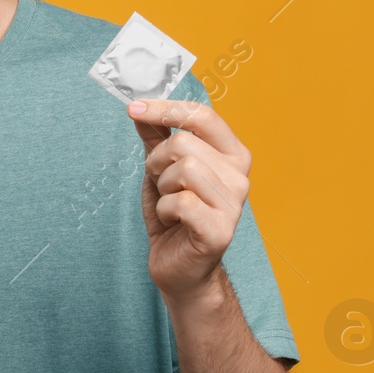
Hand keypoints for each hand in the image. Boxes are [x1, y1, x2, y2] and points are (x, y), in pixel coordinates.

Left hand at [126, 97, 251, 300]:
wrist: (179, 265)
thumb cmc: (174, 215)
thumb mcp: (161, 169)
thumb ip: (155, 137)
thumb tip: (140, 107)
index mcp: (232, 155)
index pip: (203, 116)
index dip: (165, 109)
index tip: (134, 109)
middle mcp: (240, 176)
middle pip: (184, 145)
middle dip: (157, 162)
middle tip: (160, 182)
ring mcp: (234, 204)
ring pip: (183, 171)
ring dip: (162, 187)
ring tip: (169, 203)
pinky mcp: (221, 230)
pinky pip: (180, 203)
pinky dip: (164, 210)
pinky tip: (172, 221)